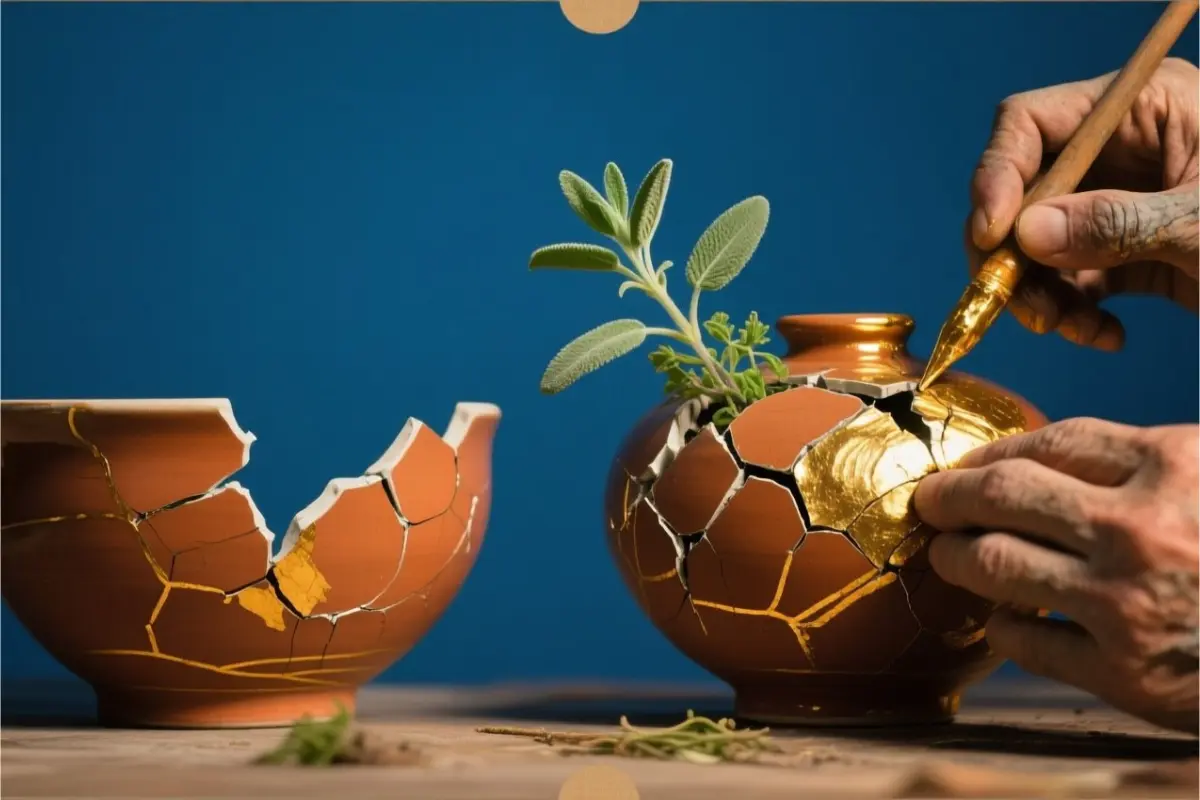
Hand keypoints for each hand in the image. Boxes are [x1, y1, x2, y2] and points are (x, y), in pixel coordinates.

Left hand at [913, 418, 1198, 732]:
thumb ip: (1153, 466)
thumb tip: (1056, 463)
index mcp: (1176, 466)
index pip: (1053, 442)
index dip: (996, 451)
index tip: (970, 463)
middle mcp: (1140, 529)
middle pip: (1004, 494)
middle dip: (950, 494)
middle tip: (929, 501)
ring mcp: (1126, 603)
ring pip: (995, 564)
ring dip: (956, 556)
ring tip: (947, 554)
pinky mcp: (1124, 675)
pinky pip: (1025, 642)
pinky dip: (1000, 627)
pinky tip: (1001, 618)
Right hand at [968, 57, 1198, 350]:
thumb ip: (1116, 223)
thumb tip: (1024, 236)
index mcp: (1145, 110)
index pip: (1033, 125)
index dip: (998, 177)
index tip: (990, 238)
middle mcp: (1122, 152)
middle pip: (1023, 192)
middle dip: (1013, 253)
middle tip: (1017, 303)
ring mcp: (1121, 205)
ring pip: (1037, 246)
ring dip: (1039, 294)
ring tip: (1069, 328)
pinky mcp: (1127, 254)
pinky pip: (1071, 281)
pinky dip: (1074, 315)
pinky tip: (1104, 336)